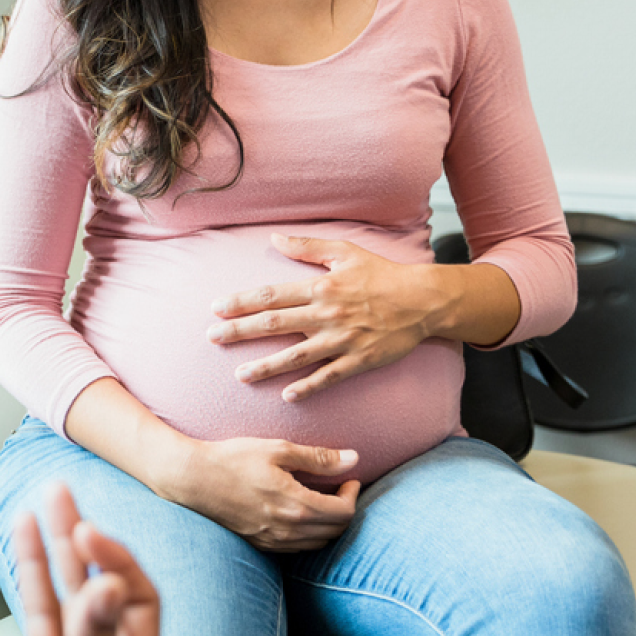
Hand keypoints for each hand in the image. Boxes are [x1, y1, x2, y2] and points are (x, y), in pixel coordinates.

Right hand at [0, 483, 159, 635]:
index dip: (115, 557)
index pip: (137, 597)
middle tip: (58, 487)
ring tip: (23, 517)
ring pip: (41, 610)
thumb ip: (101, 626)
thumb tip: (111, 584)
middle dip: (70, 534)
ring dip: (29, 562)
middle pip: (86, 588)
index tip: (87, 529)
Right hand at [160, 436, 360, 552]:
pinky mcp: (260, 544)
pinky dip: (309, 533)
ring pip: (318, 542)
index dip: (353, 494)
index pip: (344, 512)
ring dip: (328, 524)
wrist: (193, 479)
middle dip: (345, 509)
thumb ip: (318, 457)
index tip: (349, 478)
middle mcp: (288, 530)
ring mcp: (273, 541)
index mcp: (297, 505)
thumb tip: (353, 458)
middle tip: (339, 487)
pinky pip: (297, 548)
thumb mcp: (278, 450)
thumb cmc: (233, 459)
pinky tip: (299, 512)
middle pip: (336, 531)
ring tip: (322, 499)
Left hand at [210, 234, 446, 402]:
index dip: (241, 302)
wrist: (423, 300)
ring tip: (240, 375)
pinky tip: (287, 397)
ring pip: (296, 356)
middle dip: (240, 332)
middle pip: (274, 324)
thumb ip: (307, 246)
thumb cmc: (381, 274)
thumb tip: (274, 239)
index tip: (216, 308)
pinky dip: (308, 387)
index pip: (271, 295)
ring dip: (266, 367)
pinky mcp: (359, 360)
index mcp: (320, 287)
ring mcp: (342, 340)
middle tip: (212, 338)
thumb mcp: (345, 252)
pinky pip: (329, 377)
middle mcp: (326, 314)